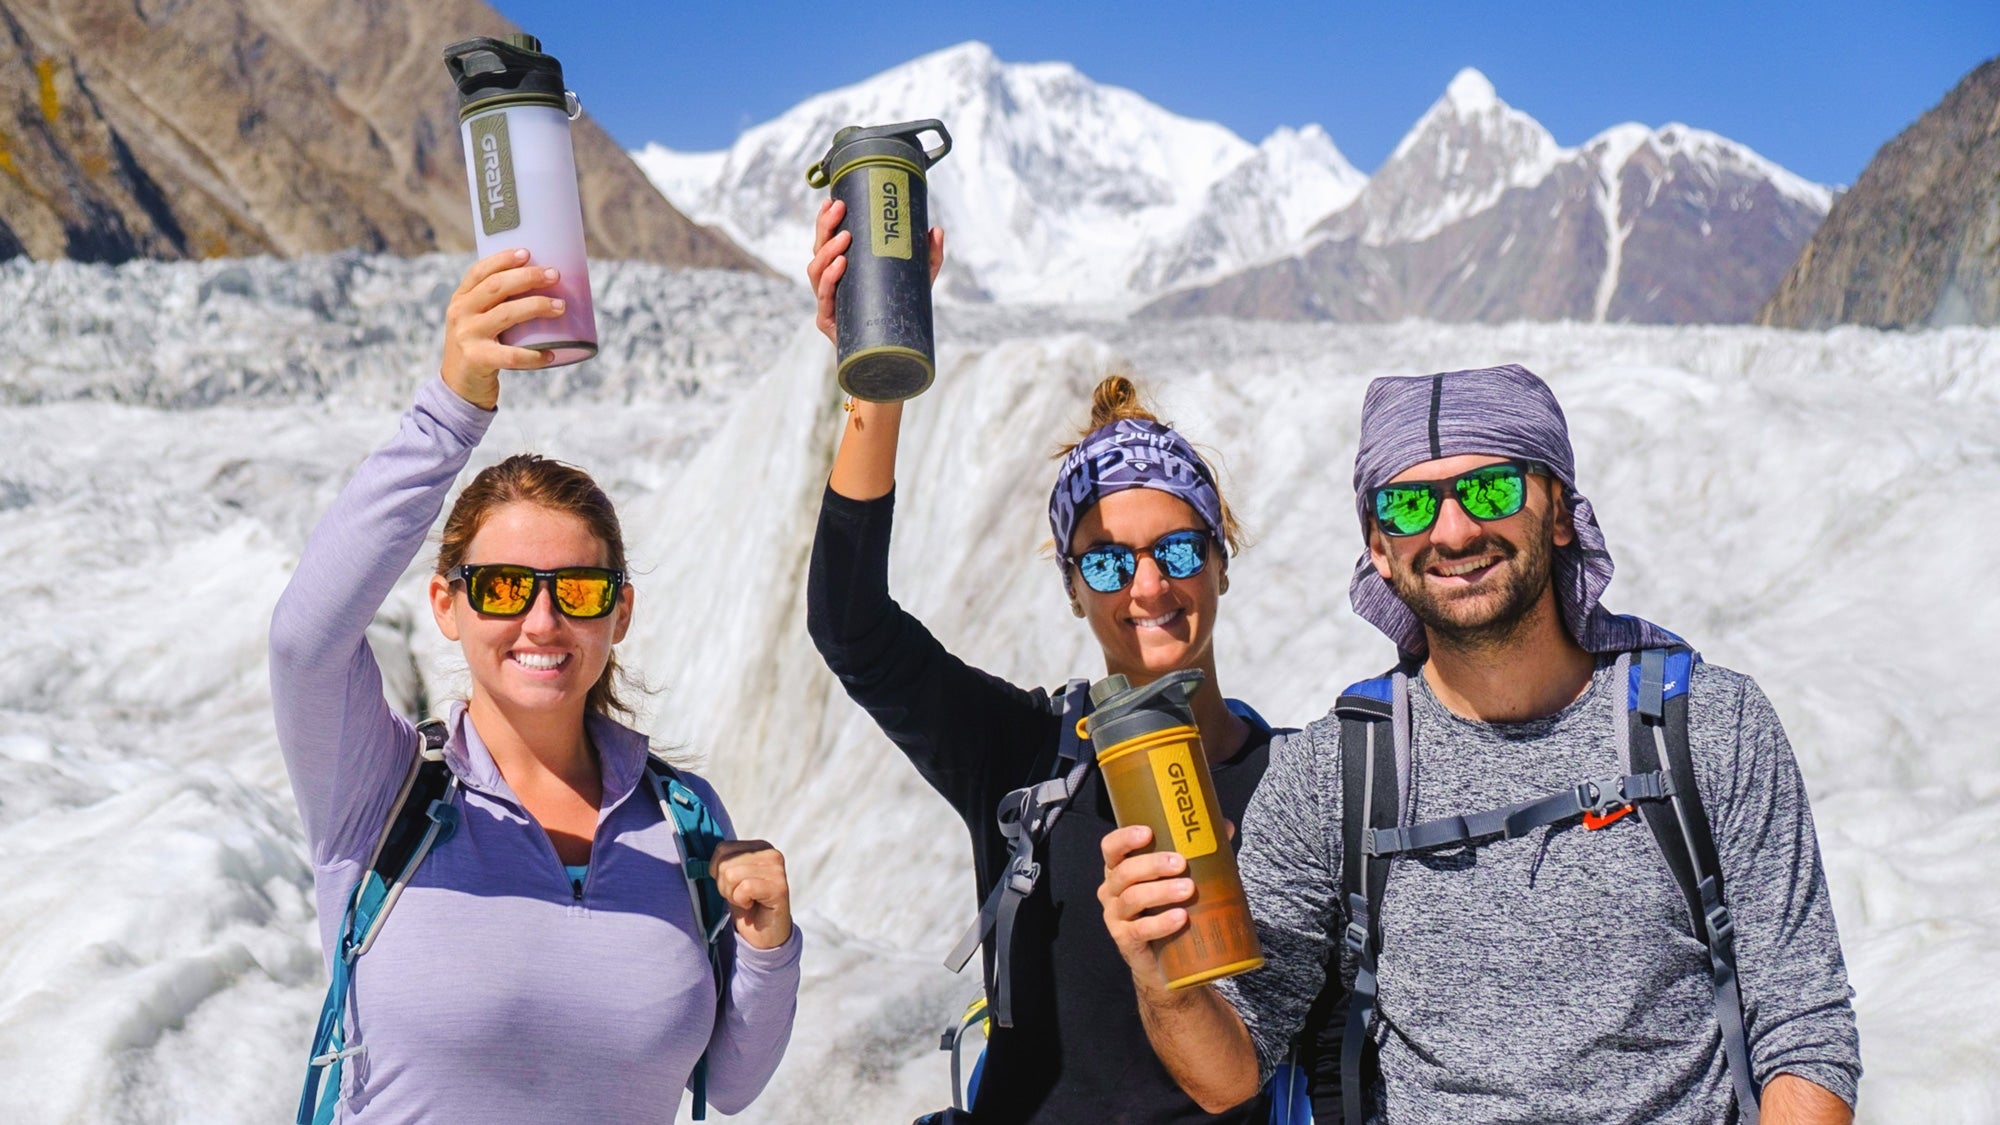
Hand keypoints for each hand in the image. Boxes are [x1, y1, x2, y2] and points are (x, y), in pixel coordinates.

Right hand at [439, 248, 565, 408]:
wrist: (458, 388)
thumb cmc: (480, 347)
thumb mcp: (477, 321)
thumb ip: (497, 304)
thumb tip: (543, 284)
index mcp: (461, 299)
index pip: (479, 271)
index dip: (503, 259)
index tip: (528, 252)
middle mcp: (460, 313)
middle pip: (495, 287)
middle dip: (527, 278)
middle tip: (554, 275)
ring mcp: (467, 336)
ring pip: (505, 314)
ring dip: (536, 307)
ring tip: (561, 307)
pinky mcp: (477, 359)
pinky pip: (511, 356)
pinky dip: (534, 356)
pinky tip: (550, 354)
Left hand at [710, 838, 792, 949]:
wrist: (764, 934)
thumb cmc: (746, 905)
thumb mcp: (730, 879)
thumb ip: (721, 863)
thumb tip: (697, 861)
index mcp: (759, 847)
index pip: (722, 849)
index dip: (718, 872)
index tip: (734, 885)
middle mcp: (770, 854)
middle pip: (725, 863)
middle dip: (725, 885)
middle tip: (741, 896)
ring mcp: (777, 870)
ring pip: (732, 875)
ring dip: (733, 895)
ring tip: (747, 900)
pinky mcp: (779, 887)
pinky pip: (745, 888)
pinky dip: (742, 901)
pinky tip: (752, 905)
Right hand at [807, 198, 944, 345]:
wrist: (893, 356)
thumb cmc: (899, 314)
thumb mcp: (917, 281)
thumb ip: (928, 256)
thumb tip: (936, 229)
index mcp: (841, 270)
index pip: (827, 241)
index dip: (825, 220)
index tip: (833, 199)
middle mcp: (830, 284)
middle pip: (818, 250)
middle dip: (825, 227)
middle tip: (839, 208)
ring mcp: (827, 303)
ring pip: (816, 271)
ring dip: (828, 251)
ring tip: (845, 238)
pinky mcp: (829, 323)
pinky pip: (826, 298)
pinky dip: (830, 280)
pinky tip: (840, 265)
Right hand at [1098, 824, 1197, 992]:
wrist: (1165, 959)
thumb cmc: (1169, 906)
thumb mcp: (1179, 877)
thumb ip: (1199, 851)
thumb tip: (1225, 826)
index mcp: (1120, 868)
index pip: (1111, 847)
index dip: (1125, 838)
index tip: (1148, 832)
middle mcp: (1111, 890)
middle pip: (1124, 872)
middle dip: (1153, 865)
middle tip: (1181, 863)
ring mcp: (1115, 916)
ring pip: (1132, 898)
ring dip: (1161, 892)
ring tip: (1188, 889)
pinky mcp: (1125, 940)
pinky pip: (1139, 930)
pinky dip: (1161, 923)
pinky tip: (1180, 918)